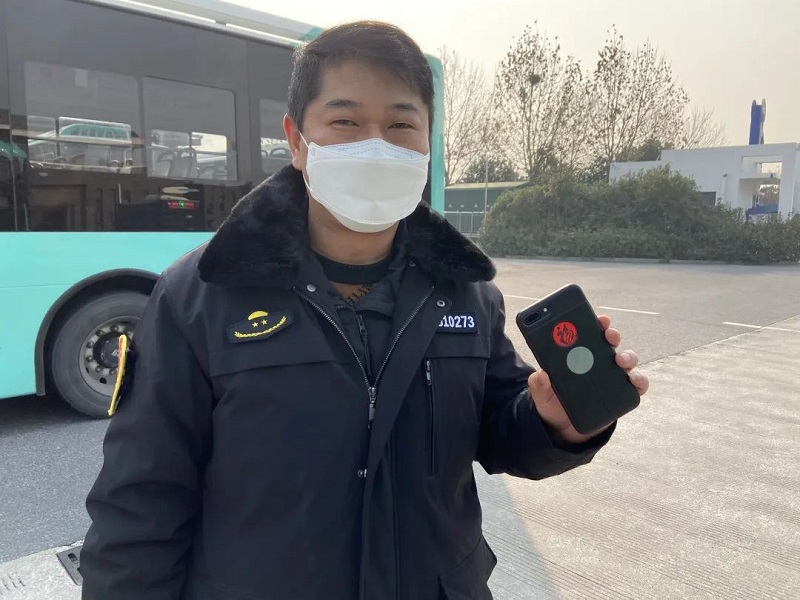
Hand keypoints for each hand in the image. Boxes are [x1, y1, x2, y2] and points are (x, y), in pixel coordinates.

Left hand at [528, 315, 648, 444]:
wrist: (565, 430)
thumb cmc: (555, 405)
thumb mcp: (542, 396)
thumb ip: (539, 386)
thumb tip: (540, 375)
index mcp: (578, 355)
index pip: (589, 333)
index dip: (596, 323)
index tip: (599, 318)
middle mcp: (599, 362)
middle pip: (610, 342)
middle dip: (611, 335)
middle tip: (608, 335)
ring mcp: (613, 377)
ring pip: (627, 360)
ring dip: (627, 356)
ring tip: (619, 360)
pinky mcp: (622, 394)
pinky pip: (637, 384)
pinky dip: (639, 381)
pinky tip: (634, 382)